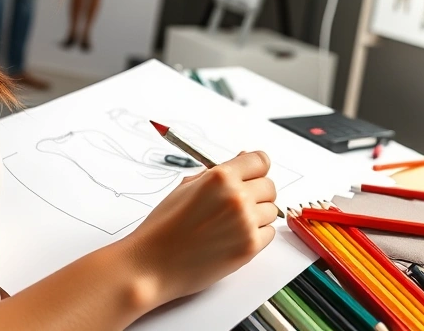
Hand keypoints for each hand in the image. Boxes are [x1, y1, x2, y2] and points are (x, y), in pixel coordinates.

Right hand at [125, 151, 276, 304]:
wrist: (152, 264)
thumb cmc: (164, 227)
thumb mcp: (186, 188)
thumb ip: (218, 173)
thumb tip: (243, 158)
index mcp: (220, 177)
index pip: (260, 160)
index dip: (256, 168)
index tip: (252, 175)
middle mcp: (236, 197)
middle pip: (269, 186)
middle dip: (257, 193)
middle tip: (236, 204)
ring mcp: (245, 223)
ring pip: (271, 211)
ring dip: (257, 215)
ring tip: (230, 224)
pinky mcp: (250, 247)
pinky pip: (269, 233)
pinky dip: (256, 235)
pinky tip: (233, 238)